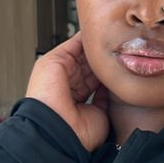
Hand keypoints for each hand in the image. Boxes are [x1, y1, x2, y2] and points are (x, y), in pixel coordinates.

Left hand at [26, 31, 108, 150]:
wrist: (54, 126)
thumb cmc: (46, 96)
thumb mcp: (52, 61)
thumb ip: (71, 47)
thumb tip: (86, 36)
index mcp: (59, 77)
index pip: (78, 57)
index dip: (89, 47)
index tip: (102, 36)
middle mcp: (73, 89)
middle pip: (92, 68)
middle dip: (100, 58)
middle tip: (112, 47)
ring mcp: (87, 101)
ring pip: (102, 81)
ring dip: (108, 72)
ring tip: (116, 60)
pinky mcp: (100, 113)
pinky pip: (110, 98)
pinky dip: (114, 89)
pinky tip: (117, 78)